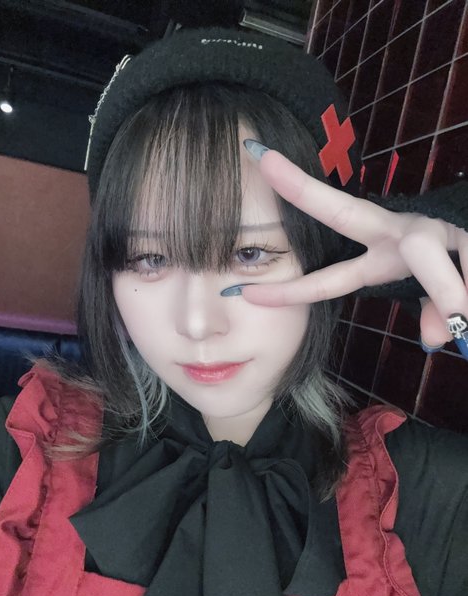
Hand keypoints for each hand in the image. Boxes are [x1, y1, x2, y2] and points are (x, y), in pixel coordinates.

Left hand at [241, 148, 467, 351]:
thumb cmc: (460, 271)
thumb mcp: (438, 297)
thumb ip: (429, 311)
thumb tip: (436, 337)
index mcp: (381, 259)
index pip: (327, 279)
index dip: (290, 291)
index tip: (245, 295)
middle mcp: (396, 234)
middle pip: (342, 212)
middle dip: (304, 192)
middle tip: (265, 162)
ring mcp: (429, 225)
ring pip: (425, 255)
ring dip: (445, 288)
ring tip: (462, 314)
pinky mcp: (464, 223)